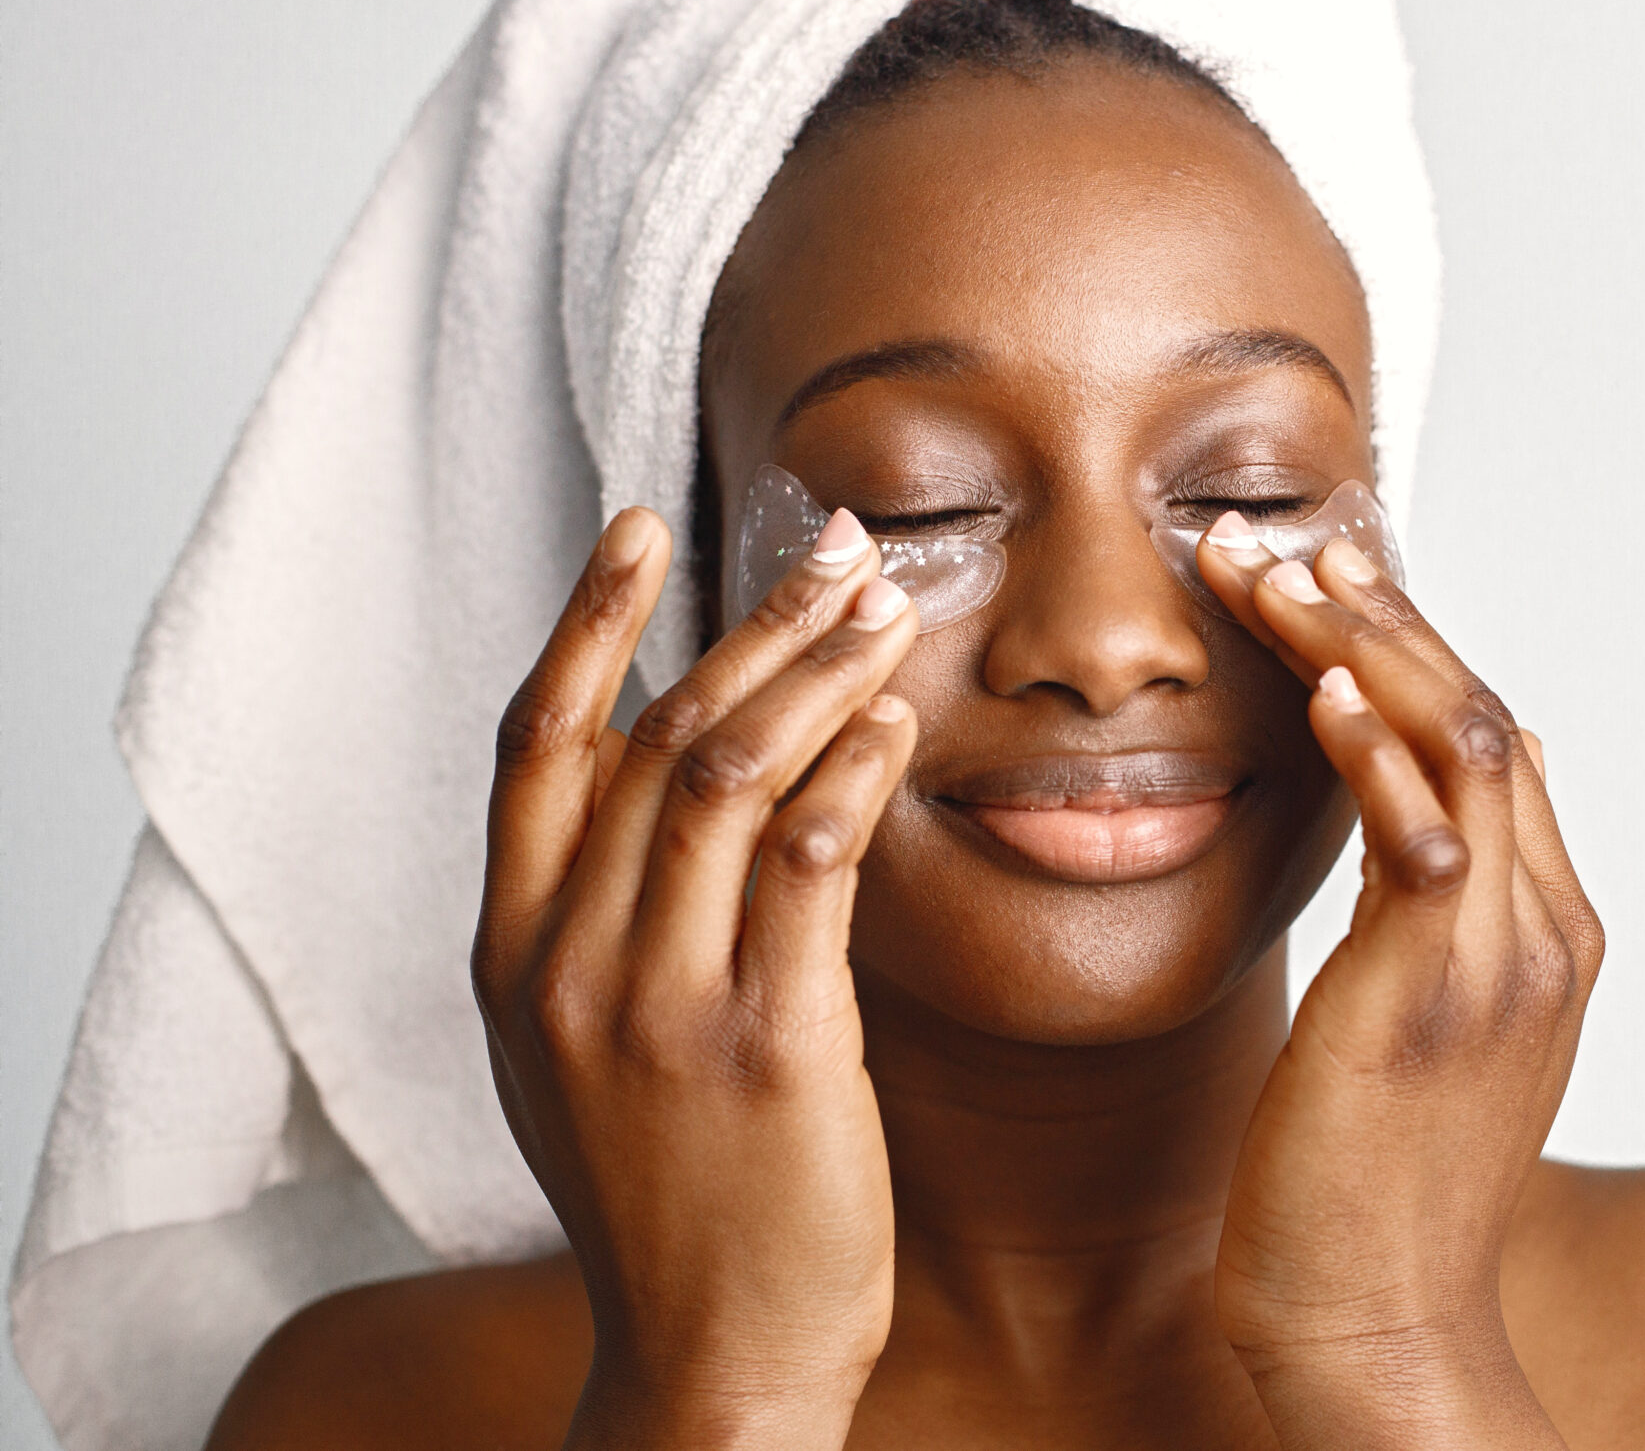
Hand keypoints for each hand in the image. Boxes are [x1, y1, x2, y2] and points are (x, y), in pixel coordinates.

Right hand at [472, 506, 919, 1449]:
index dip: (589, 622)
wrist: (708, 1356)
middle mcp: (569, 968)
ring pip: (731, 779)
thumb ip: (601, 915)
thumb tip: (665, 764)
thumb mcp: (582, 1049)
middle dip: (750, 623)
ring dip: (816, 673)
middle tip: (831, 545)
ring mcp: (662, 1006)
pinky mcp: (767, 1046)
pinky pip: (812, 866)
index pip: (536, 746)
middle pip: (654, 740)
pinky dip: (856, 773)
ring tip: (883, 606)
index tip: (643, 523)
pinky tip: (897, 721)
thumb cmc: (669, 1192)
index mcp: (512, 958)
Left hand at [1197, 522, 1603, 1450]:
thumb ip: (1439, 917)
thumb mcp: (1424, 1028)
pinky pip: (1425, 843)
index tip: (1322, 579)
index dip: (1410, 645)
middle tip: (1284, 542)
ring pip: (1459, 750)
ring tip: (1277, 574)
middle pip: (1481, 716)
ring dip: (1365, 648)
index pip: (1490, 738)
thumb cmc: (1370, 1188)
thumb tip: (1439, 814)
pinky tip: (1323, 693)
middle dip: (1380, 616)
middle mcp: (1542, 931)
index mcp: (1543, 932)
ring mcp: (1499, 963)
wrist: (1377, 1331)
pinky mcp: (1432, 999)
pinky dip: (1379, 755)